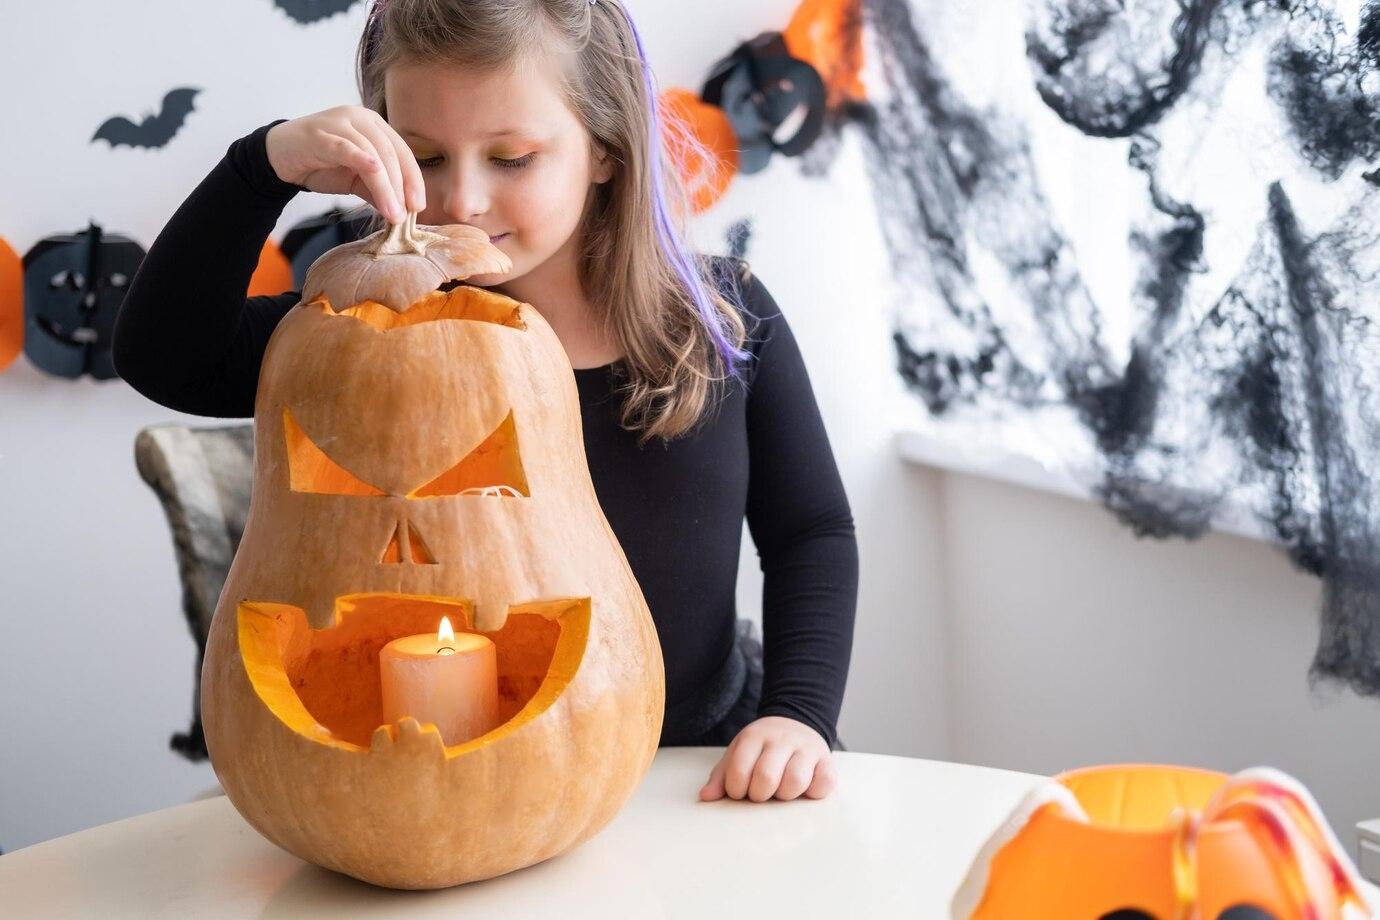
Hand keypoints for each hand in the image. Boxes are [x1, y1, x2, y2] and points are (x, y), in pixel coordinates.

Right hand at [265, 105, 424, 222]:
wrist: (280, 156)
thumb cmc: (321, 164)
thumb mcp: (356, 181)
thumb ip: (379, 191)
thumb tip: (403, 212)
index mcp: (374, 126)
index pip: (403, 152)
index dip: (414, 180)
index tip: (418, 206)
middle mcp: (360, 118)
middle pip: (391, 152)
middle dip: (402, 186)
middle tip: (406, 215)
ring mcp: (340, 122)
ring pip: (372, 153)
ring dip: (385, 186)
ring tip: (392, 213)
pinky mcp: (320, 134)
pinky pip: (345, 146)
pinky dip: (361, 158)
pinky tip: (374, 171)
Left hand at [698, 715, 838, 802]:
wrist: (797, 723)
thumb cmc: (763, 748)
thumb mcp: (739, 754)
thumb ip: (721, 776)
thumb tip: (706, 797)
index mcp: (754, 737)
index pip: (738, 772)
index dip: (736, 790)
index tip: (740, 790)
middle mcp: (781, 739)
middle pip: (766, 778)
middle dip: (760, 795)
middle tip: (761, 793)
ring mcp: (806, 748)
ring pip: (796, 781)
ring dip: (786, 794)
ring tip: (781, 790)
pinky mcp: (826, 760)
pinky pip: (823, 783)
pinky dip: (813, 791)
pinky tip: (804, 788)